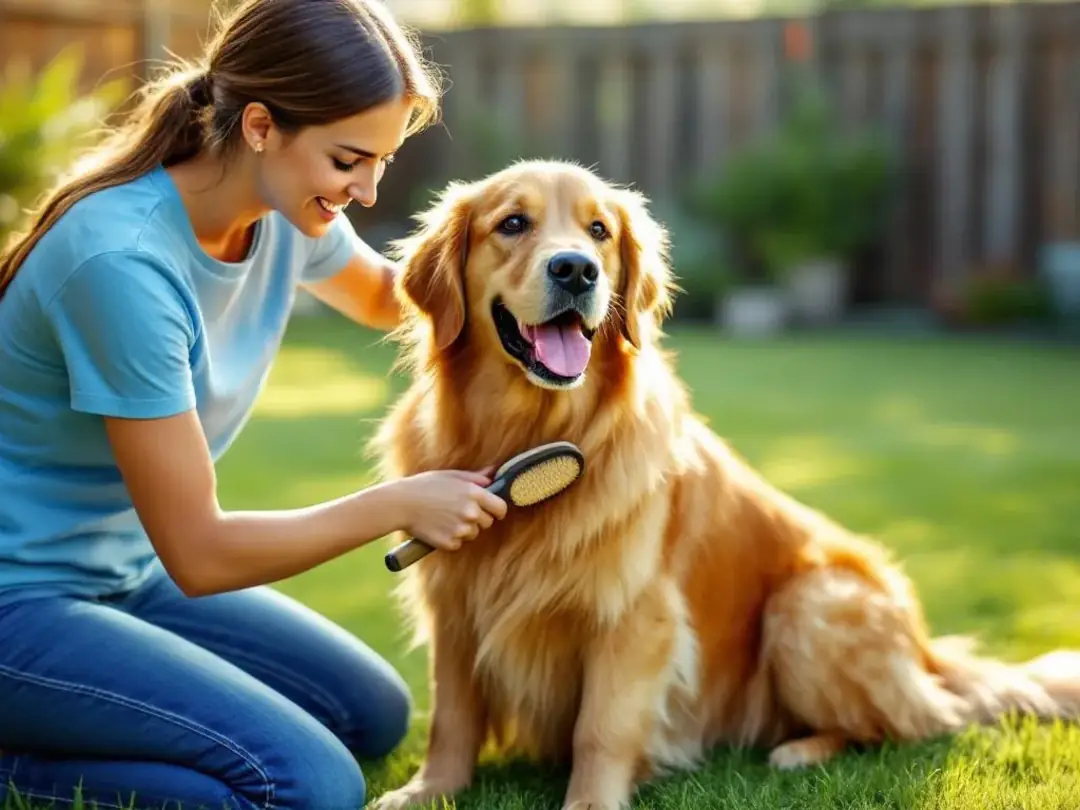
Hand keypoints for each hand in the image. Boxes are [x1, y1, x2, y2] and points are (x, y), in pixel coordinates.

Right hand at [390, 469, 507, 550]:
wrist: (401, 503)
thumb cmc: (425, 485)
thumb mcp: (451, 475)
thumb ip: (475, 477)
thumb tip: (493, 473)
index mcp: (474, 493)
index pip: (501, 508)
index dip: (498, 511)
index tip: (493, 512)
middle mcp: (471, 512)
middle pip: (488, 522)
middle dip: (479, 519)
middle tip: (460, 512)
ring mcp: (461, 529)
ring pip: (473, 534)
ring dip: (465, 529)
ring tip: (446, 518)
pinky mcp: (450, 543)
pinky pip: (459, 543)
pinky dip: (451, 539)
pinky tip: (439, 528)